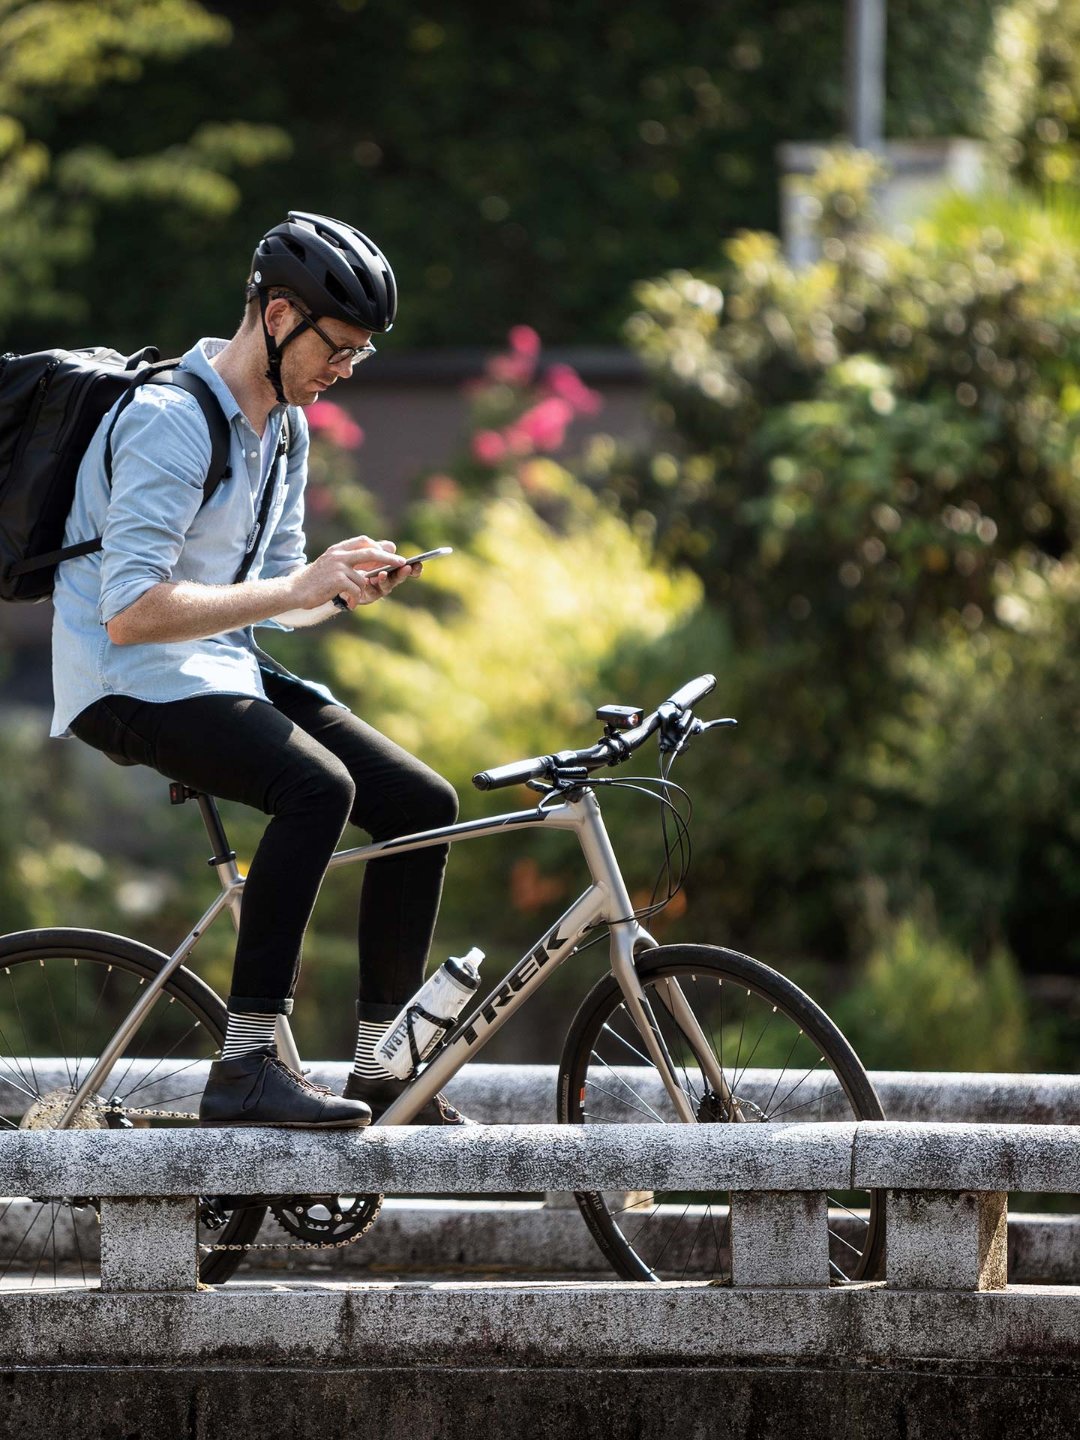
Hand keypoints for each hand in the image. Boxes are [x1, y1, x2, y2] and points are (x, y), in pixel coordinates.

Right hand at [287, 537, 419, 611]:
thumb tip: (377, 552)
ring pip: (364, 579)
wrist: (295, 591)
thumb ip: (350, 559)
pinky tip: (349, 603)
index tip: (391, 551)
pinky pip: (357, 590)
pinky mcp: (337, 580)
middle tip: (402, 563)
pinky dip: (355, 599)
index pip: (363, 541)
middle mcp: (338, 555)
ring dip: (361, 591)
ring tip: (350, 597)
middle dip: (389, 558)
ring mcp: (338, 567)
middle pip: (371, 553)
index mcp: (337, 549)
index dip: (379, 546)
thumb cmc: (316, 581)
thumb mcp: (332, 564)